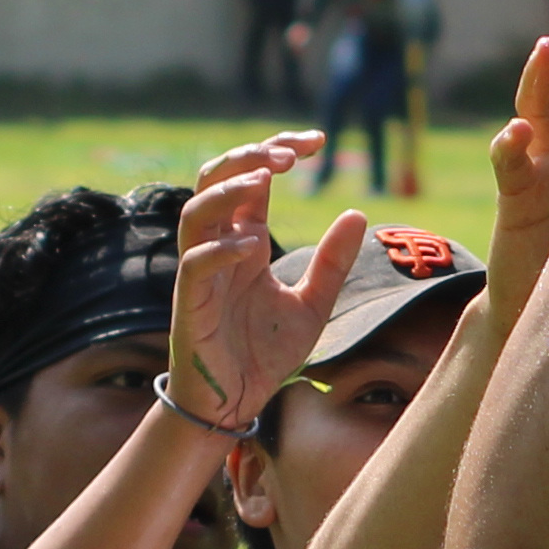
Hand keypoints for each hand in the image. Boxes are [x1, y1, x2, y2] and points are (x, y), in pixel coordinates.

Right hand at [170, 136, 363, 426]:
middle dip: (247, 157)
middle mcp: (219, 249)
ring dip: (227, 191)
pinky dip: (219, 250)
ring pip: (195, 214)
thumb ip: (332, 263)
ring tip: (263, 181)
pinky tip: (250, 244)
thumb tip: (357, 213)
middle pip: (215, 180)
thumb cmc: (263, 355)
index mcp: (245, 241)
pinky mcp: (191, 307)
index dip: (278, 150)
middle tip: (289, 156)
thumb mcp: (312, 305)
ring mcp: (201, 275)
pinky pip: (194, 266)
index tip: (318, 142)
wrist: (234, 405)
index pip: (252, 178)